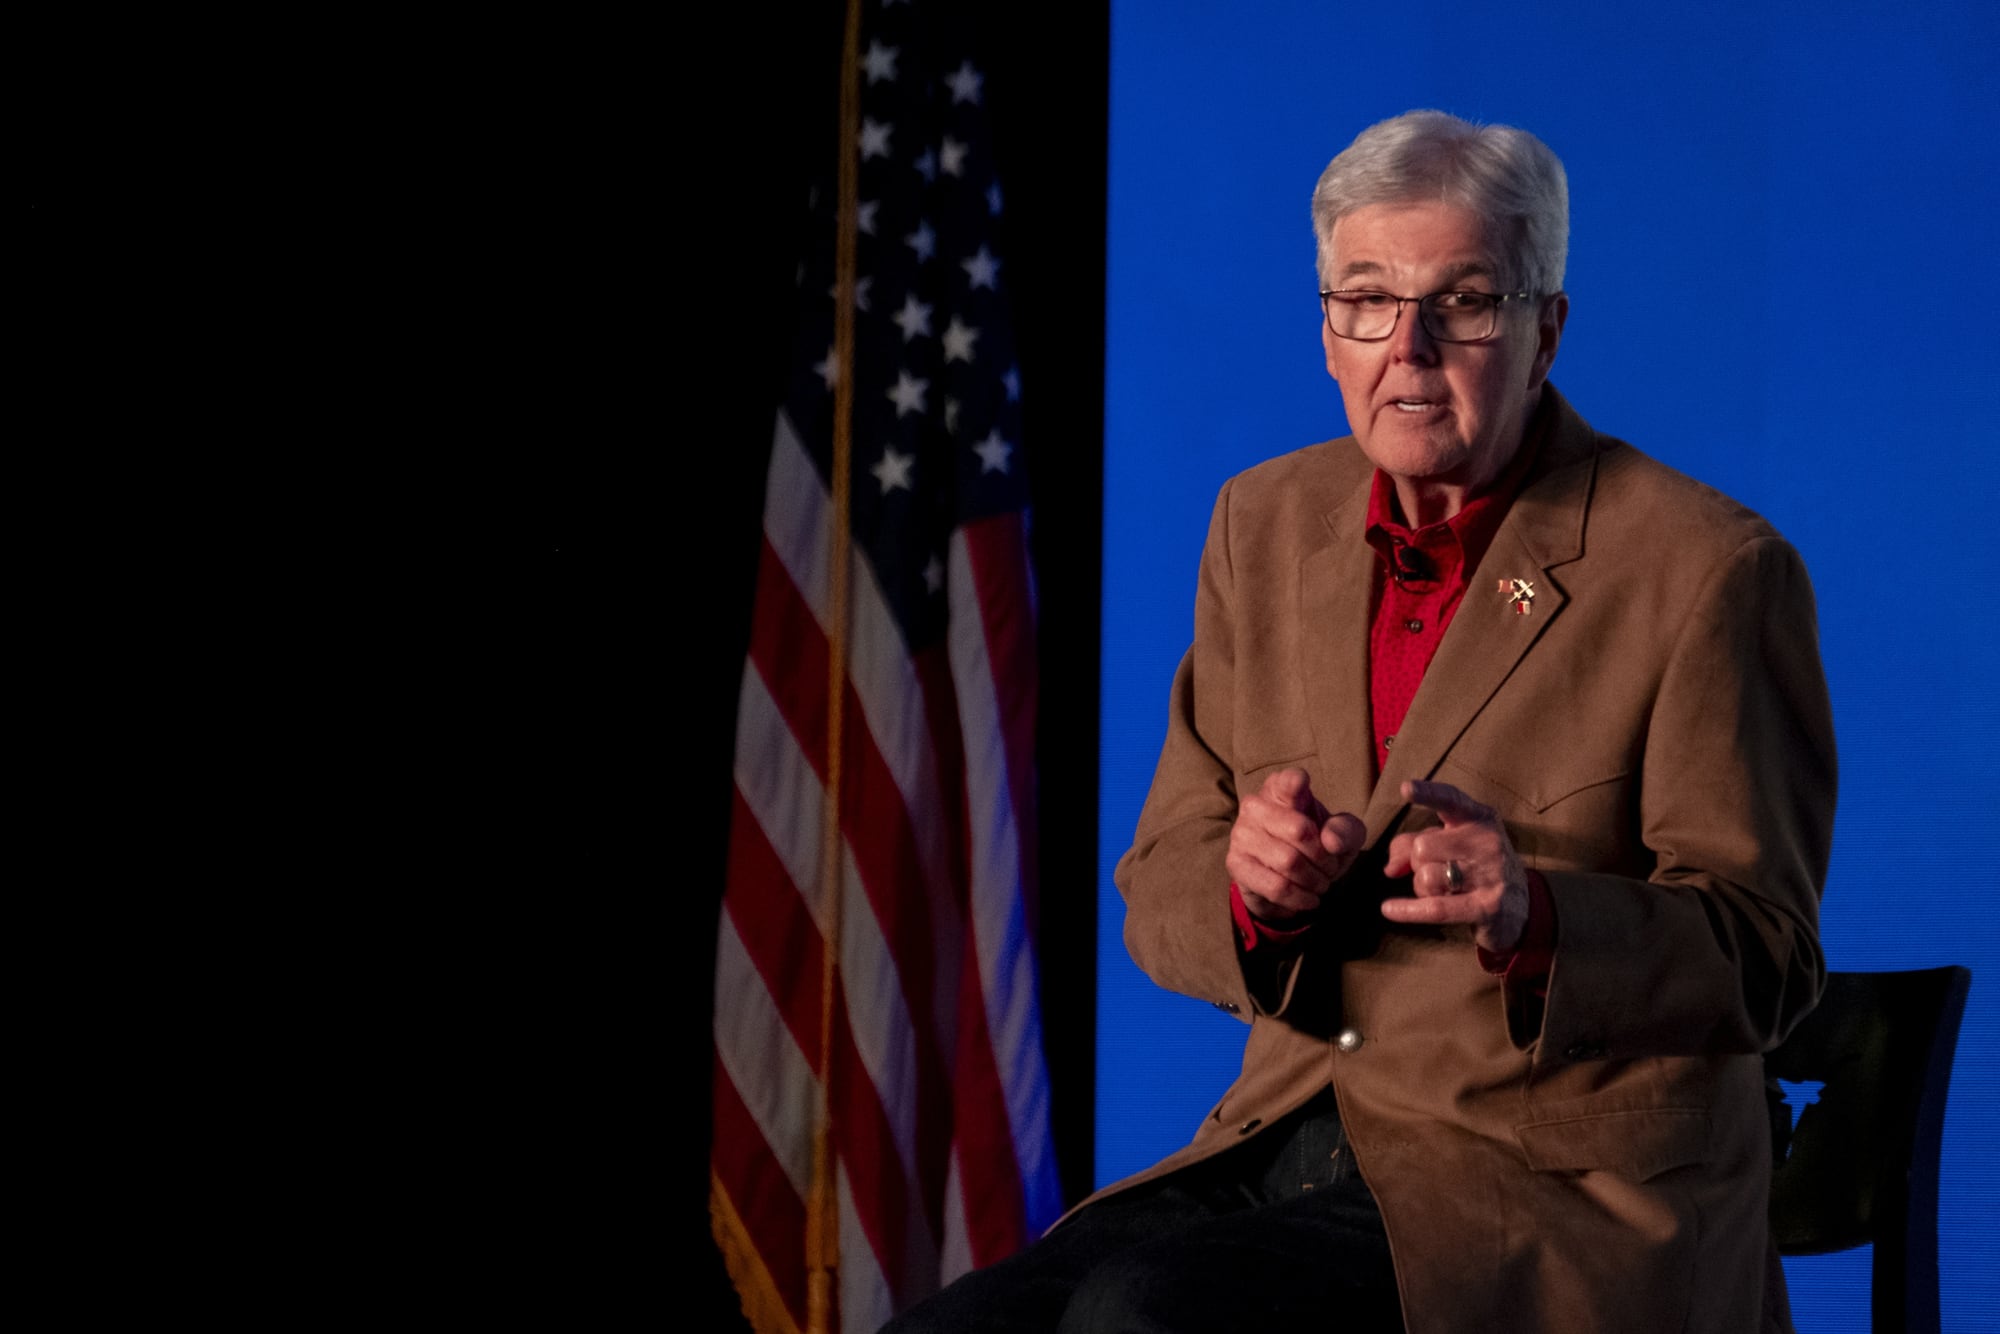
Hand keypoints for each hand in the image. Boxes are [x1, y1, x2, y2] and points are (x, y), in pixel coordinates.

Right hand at [1227, 769, 1366, 922]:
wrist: (1290, 879)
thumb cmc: (1317, 845)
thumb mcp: (1343, 836)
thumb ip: (1346, 831)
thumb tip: (1331, 841)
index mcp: (1281, 788)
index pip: (1289, 780)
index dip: (1297, 783)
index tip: (1301, 785)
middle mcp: (1255, 805)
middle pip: (1300, 830)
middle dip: (1324, 857)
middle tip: (1330, 867)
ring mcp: (1241, 834)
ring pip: (1289, 861)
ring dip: (1315, 880)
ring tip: (1320, 883)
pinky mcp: (1236, 864)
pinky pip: (1276, 886)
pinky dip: (1300, 897)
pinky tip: (1309, 898)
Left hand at [1381, 779, 1528, 952]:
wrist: (1520, 905)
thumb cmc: (1475, 865)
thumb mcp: (1449, 844)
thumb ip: (1413, 844)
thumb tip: (1391, 868)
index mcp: (1479, 817)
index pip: (1451, 800)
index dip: (1428, 793)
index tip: (1405, 788)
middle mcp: (1487, 842)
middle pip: (1422, 847)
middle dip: (1416, 862)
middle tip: (1434, 868)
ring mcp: (1491, 874)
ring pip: (1426, 876)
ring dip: (1422, 887)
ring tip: (1442, 889)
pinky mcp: (1487, 907)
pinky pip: (1436, 907)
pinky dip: (1408, 910)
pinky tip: (1389, 909)